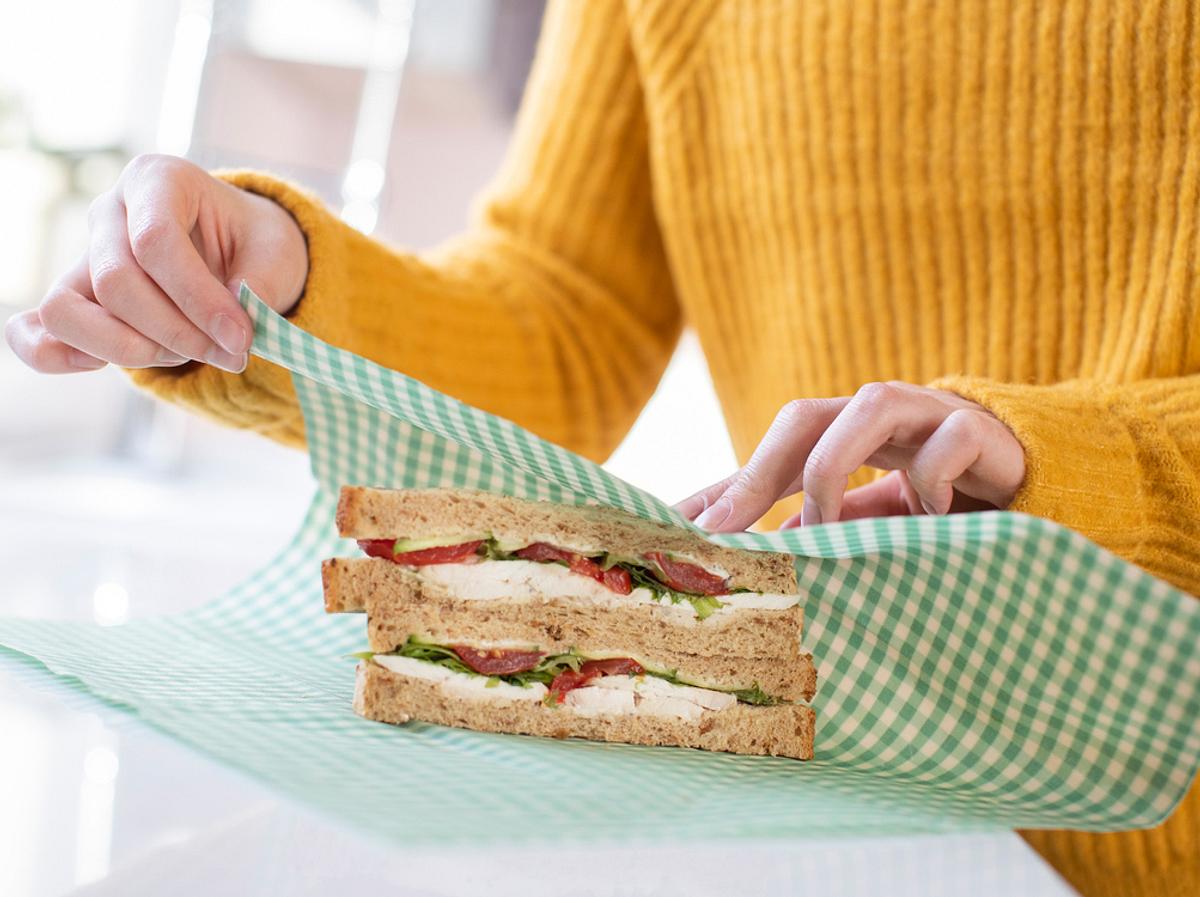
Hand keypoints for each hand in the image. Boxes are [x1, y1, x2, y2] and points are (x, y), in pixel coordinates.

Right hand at [5, 154, 307, 374]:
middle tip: (229, 353)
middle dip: (177, 332)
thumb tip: (234, 312)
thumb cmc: (254, 245)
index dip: (198, 299)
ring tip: (187, 354)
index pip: (155, 240)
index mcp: (159, 180)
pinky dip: (55, 355)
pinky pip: (36, 330)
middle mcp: (111, 211)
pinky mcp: (76, 298)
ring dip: (131, 348)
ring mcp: (85, 255)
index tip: (241, 339)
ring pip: (68, 309)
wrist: (239, 251)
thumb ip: (264, 280)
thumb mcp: (278, 252)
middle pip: (116, 281)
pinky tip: (96, 366)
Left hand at [676, 382, 1025, 530]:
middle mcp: (880, 417)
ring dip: (834, 472)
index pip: (773, 453)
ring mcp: (931, 415)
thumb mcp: (874, 524)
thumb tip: (751, 557)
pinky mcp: (985, 431)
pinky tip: (930, 520)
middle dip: (758, 472)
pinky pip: (949, 440)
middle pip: (805, 416)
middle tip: (724, 532)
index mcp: (848, 437)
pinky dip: (931, 479)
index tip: (678, 532)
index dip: (725, 489)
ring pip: (869, 406)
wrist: (1043, 488)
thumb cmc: (947, 508)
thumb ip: (822, 532)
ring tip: (823, 535)